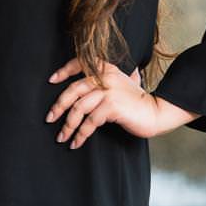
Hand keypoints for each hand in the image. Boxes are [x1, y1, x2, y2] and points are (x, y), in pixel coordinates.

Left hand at [45, 57, 191, 148]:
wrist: (155, 113)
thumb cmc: (138, 102)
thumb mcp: (123, 83)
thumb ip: (110, 79)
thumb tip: (95, 84)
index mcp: (106, 69)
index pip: (80, 62)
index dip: (64, 70)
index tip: (52, 81)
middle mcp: (105, 77)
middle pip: (73, 90)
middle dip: (58, 106)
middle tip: (50, 119)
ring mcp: (108, 91)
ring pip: (79, 108)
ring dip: (68, 125)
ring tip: (62, 137)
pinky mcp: (111, 107)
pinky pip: (90, 122)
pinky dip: (81, 134)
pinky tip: (76, 142)